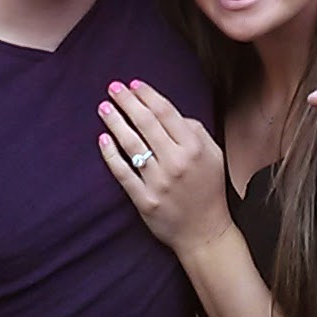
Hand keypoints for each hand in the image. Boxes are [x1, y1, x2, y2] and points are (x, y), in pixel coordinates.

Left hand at [97, 79, 232, 255]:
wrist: (205, 232)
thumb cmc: (209, 189)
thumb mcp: (214, 155)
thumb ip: (196, 130)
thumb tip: (170, 112)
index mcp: (194, 148)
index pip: (166, 112)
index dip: (147, 95)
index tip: (133, 84)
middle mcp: (176, 163)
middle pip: (146, 124)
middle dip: (127, 102)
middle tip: (113, 87)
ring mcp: (158, 182)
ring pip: (131, 145)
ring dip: (115, 122)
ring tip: (103, 107)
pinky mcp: (144, 200)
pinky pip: (122, 172)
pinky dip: (110, 154)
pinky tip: (102, 139)